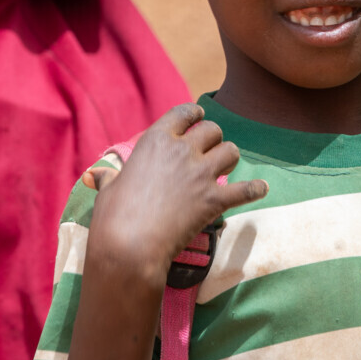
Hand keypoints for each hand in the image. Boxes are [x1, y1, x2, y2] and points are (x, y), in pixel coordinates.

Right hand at [84, 103, 266, 286]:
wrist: (130, 246)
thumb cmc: (113, 216)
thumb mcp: (108, 189)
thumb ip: (110, 177)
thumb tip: (98, 175)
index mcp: (155, 140)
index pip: (183, 113)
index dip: (194, 114)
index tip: (198, 116)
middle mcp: (182, 151)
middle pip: (212, 129)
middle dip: (213, 138)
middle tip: (210, 150)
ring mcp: (201, 174)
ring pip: (231, 151)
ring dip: (230, 158)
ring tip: (226, 167)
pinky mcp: (214, 200)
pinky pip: (246, 189)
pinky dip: (255, 189)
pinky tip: (262, 188)